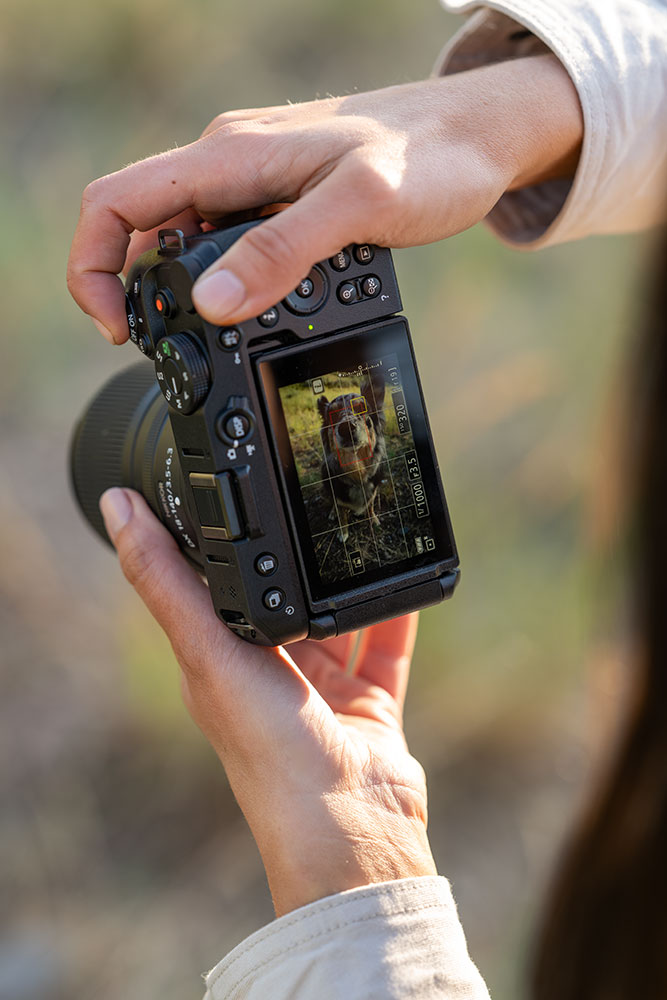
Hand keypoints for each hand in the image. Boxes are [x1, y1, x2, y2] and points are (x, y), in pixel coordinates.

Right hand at [68, 54, 581, 343]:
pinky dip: (234, 283)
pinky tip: (269, 308)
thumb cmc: (432, 158)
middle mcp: (231, 165)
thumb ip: (283, 251)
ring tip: (230, 335)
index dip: (96, 268)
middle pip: (144, 228)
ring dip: (192, 293)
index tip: (121, 329)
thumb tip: (211, 305)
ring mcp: (256, 183)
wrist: (479, 135)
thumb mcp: (359, 207)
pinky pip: (233, 244)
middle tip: (179, 350)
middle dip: (144, 292)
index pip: (118, 202)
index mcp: (231, 157)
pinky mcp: (282, 201)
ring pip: (188, 242)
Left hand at [99, 487, 435, 916]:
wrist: (351, 824)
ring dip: (345, 580)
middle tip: (304, 497)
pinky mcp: (367, 701)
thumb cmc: (268, 749)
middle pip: (279, 598)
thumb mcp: (208, 651)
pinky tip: (402, 571)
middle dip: (291, 557)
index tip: (222, 485)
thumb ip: (166, 581)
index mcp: (218, 661)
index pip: (208, 585)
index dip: (212, 539)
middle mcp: (266, 673)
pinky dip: (394, 610)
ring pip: (334, 616)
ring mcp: (320, 689)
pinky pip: (384, 643)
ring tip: (357, 525)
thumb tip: (116, 508)